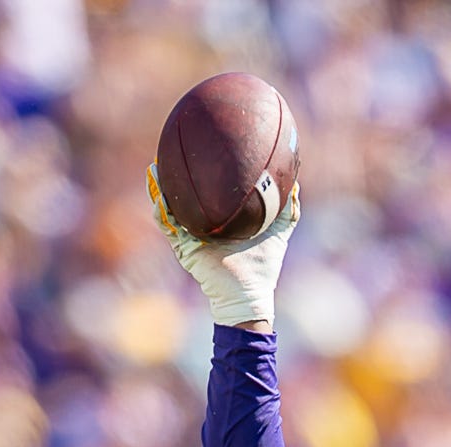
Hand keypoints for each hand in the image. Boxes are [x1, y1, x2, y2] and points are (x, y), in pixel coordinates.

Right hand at [147, 165, 296, 328]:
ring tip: (154, 169)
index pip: (209, 191)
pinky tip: (160, 196)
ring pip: (169, 209)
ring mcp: (191, 237)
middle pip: (185, 196)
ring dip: (159, 189)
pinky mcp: (184, 249)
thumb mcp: (279, 232)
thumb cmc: (263, 266)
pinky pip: (168, 228)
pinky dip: (161, 212)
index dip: (203, 172)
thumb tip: (296, 183)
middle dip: (175, 175)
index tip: (201, 147)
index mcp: (222, 220)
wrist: (249, 294)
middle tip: (170, 152)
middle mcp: (203, 226)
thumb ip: (288, 209)